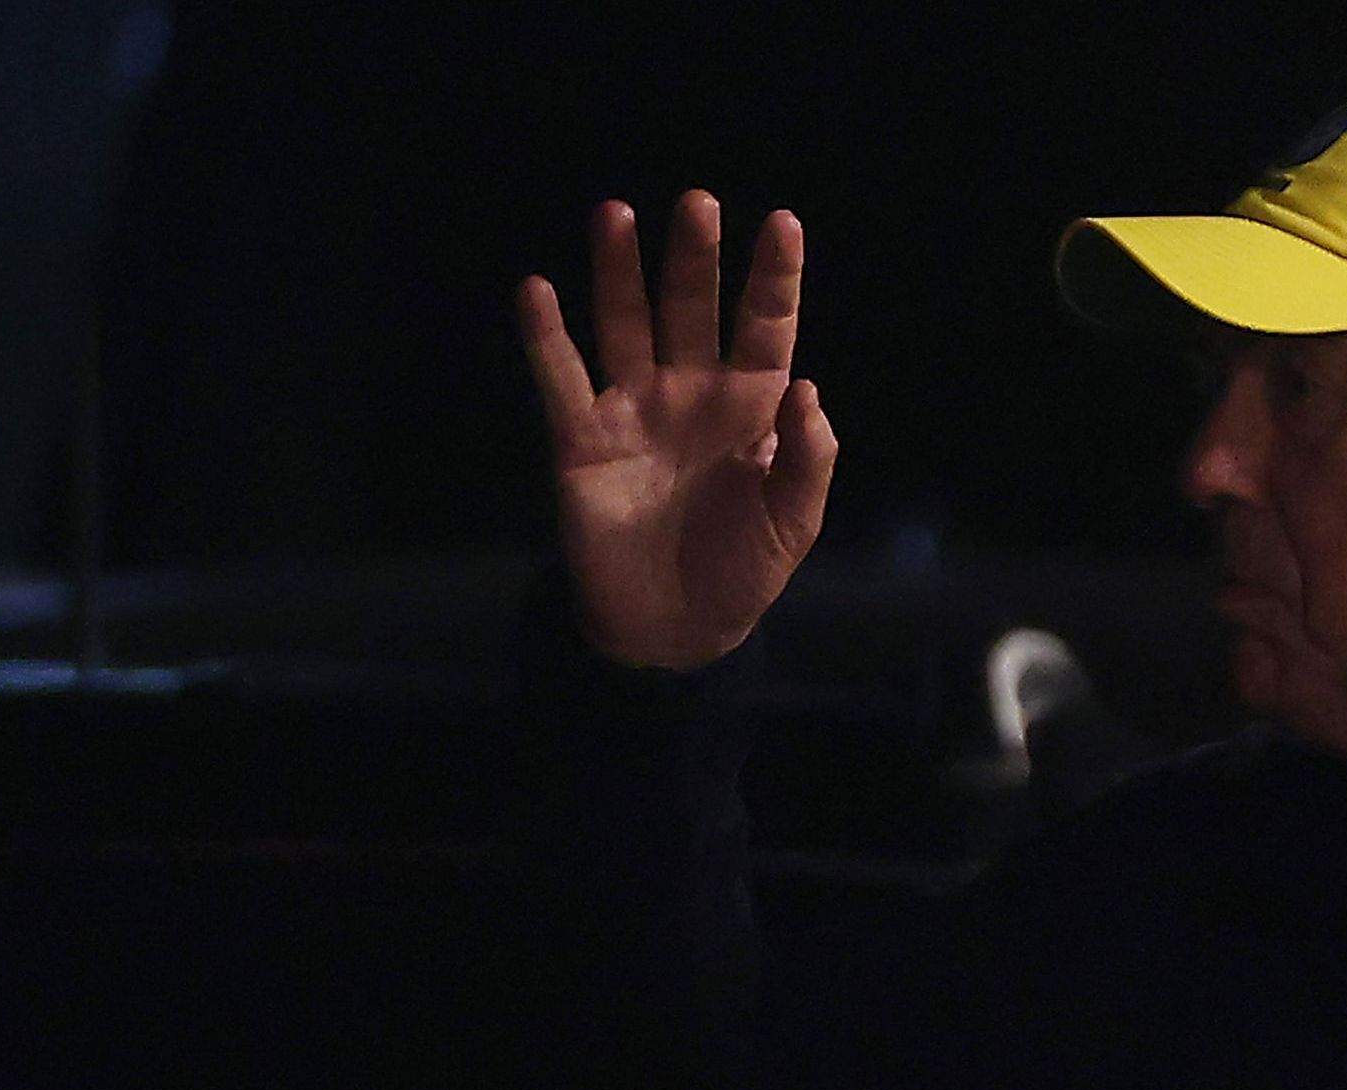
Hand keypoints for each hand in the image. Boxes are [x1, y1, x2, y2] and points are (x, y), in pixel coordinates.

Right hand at [517, 193, 837, 670]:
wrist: (671, 629)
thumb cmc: (741, 571)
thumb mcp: (792, 524)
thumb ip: (807, 460)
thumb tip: (810, 390)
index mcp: (750, 408)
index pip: (766, 330)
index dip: (774, 280)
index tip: (783, 223)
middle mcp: (689, 393)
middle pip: (692, 309)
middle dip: (694, 259)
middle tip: (697, 203)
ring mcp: (632, 409)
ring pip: (625, 324)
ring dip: (619, 271)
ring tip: (616, 214)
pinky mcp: (581, 438)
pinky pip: (561, 378)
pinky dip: (546, 336)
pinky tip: (536, 289)